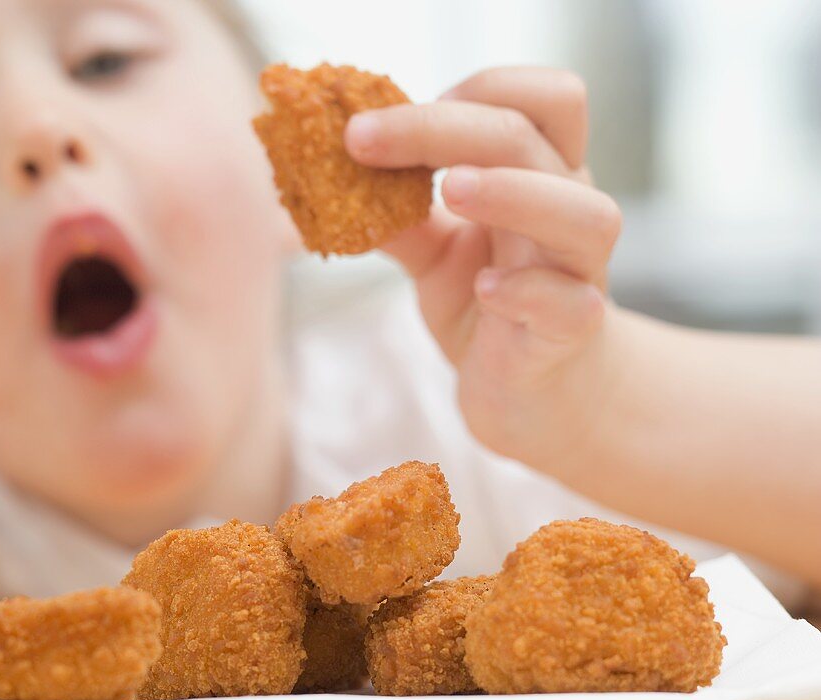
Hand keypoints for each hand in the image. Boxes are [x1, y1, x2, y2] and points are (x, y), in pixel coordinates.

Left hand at [344, 67, 622, 469]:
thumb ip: (396, 215)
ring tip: (447, 192)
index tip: (398, 116)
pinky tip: (484, 289)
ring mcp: (579, 271)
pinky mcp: (573, 332)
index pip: (539, 97)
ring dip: (512, 192)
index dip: (475, 89)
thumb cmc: (490, 305)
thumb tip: (332, 177)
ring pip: (585, 214)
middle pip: (534, 135)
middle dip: (442, 127)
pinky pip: (572, 304)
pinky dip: (527, 290)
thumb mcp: (433, 252)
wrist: (530, 392)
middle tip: (361, 139)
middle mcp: (568, 208)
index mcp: (540, 174)